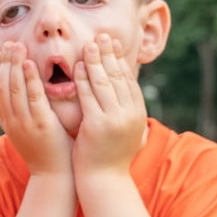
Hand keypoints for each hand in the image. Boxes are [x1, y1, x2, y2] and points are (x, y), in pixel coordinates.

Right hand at [0, 42, 71, 174]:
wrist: (55, 176)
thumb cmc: (47, 151)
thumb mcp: (29, 130)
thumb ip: (24, 111)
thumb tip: (22, 93)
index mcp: (7, 122)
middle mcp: (11, 121)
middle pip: (1, 86)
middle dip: (3, 63)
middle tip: (7, 43)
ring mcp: (24, 123)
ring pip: (13, 88)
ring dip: (14, 65)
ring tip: (17, 46)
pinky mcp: (41, 125)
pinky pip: (32, 97)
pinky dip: (29, 79)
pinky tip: (30, 64)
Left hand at [72, 34, 145, 174]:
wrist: (104, 180)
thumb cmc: (109, 155)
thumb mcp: (124, 129)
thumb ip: (124, 110)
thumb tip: (123, 91)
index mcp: (138, 113)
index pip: (128, 79)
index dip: (120, 60)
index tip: (112, 43)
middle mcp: (131, 114)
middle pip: (118, 76)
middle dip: (109, 54)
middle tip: (101, 35)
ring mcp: (116, 119)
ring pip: (105, 83)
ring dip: (96, 61)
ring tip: (89, 44)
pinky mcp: (98, 125)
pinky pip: (89, 96)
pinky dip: (84, 79)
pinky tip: (78, 66)